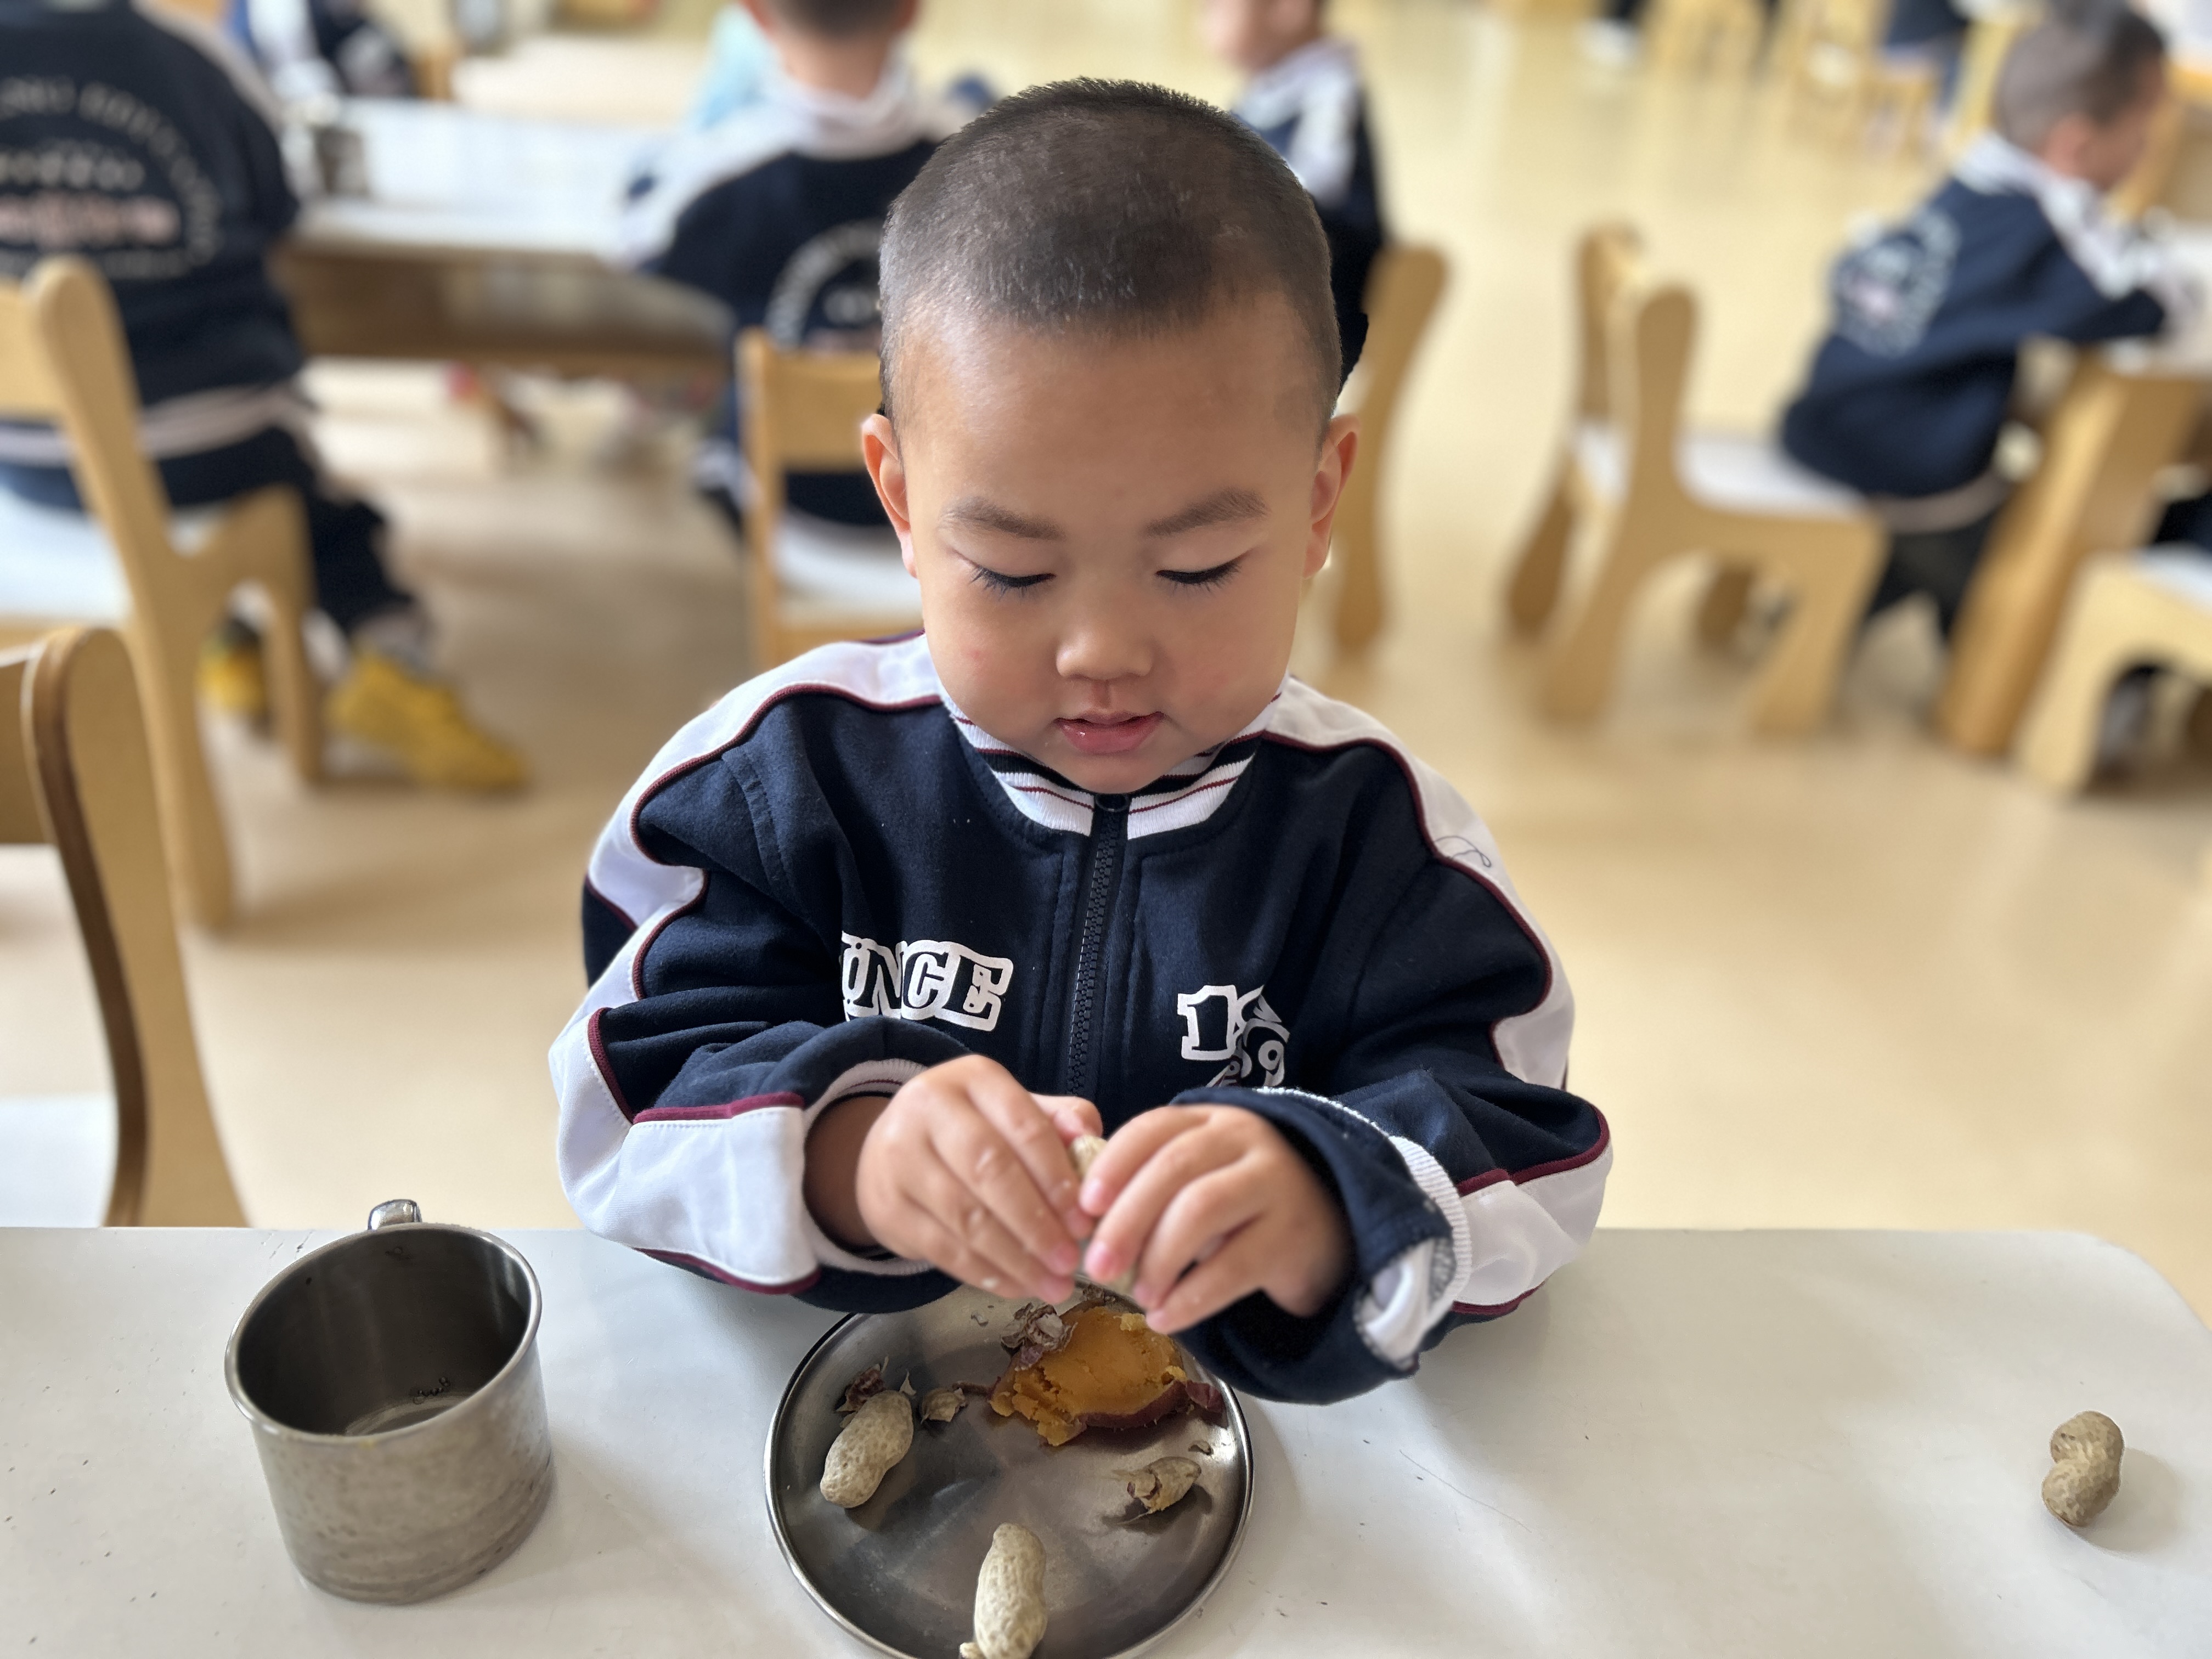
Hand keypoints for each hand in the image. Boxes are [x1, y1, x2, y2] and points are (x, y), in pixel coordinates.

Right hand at [839, 1055, 1101, 1301]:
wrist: (889, 1150)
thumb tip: (1093, 1141)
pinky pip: (942, 1248)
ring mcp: (900, 1157)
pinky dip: (984, 1273)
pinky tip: (1016, 1287)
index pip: (1024, 1126)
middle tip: (1069, 1260)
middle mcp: (929, 1109)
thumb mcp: (1013, 1112)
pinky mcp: (886, 1206)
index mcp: (973, 1079)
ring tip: (1053, 1285)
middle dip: (1036, 1223)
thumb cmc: (972, 1132)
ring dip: (1016, 1258)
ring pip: (966, 1216)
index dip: (1057, 1177)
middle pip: (990, 1170)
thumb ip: (1058, 1123)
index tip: (1084, 1221)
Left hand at [1076, 1105, 1349, 1334]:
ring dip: (1159, 1257)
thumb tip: (1081, 1224)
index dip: (1113, 1165)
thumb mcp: (1198, 1181)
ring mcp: (1275, 1181)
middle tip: (1097, 1266)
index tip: (1083, 1208)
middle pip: (1174, 1167)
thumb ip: (1149, 1188)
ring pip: (1202, 1208)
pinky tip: (1166, 1317)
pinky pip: (1234, 1265)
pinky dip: (1192, 1297)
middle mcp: (1245, 1139)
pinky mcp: (1294, 1233)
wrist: (1330, 1230)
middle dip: (1126, 1220)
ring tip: (1139, 1296)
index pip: (1153, 1128)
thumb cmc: (1243, 1208)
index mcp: (1210, 1120)